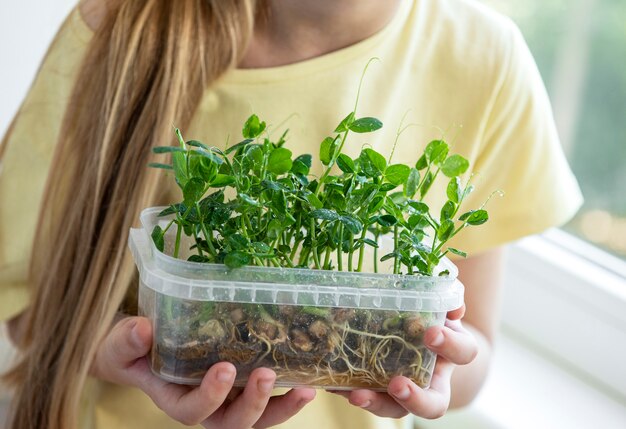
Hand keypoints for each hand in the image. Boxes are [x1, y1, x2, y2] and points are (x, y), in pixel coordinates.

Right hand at [91, 316, 315, 427]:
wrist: (146, 348)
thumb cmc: (133, 350)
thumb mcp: (123, 344)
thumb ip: (128, 341)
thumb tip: (140, 329)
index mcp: (177, 400)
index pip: (193, 411)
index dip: (210, 396)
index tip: (224, 369)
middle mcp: (207, 406)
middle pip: (233, 422)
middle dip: (253, 404)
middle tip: (265, 374)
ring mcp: (230, 399)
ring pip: (258, 417)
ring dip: (282, 406)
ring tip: (305, 389)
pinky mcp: (245, 385)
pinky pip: (270, 397)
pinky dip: (288, 392)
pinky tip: (308, 379)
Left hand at [330, 305, 476, 418]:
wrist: (414, 334)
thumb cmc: (428, 316)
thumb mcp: (438, 304)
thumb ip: (446, 299)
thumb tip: (453, 307)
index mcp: (451, 354)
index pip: (463, 353)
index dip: (450, 345)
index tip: (431, 333)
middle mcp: (432, 381)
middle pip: (433, 405)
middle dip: (415, 399)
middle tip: (396, 385)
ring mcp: (405, 391)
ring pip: (395, 409)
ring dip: (375, 403)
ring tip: (355, 395)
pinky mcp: (378, 391)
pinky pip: (366, 396)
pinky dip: (347, 391)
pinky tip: (331, 384)